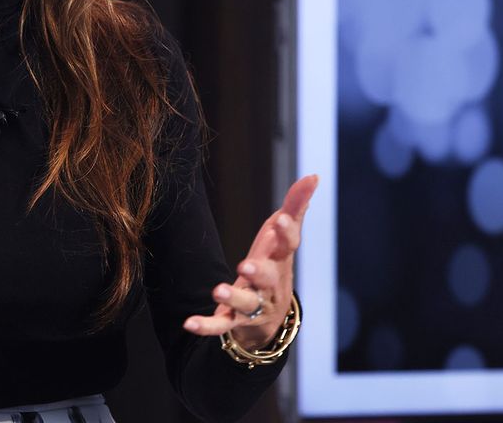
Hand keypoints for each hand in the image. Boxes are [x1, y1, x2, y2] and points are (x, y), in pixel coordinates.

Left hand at [183, 174, 318, 349]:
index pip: (288, 246)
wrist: (270, 318)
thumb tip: (313, 176)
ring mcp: (253, 307)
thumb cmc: (274, 265)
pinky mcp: (234, 322)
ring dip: (233, 297)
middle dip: (259, 272)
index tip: (280, 219)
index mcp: (280, 261)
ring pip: (246, 304)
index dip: (287, 233)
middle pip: (268, 279)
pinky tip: (189, 323)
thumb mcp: (282, 236)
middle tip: (246, 266)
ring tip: (219, 291)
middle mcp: (270, 286)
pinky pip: (221, 327)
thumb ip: (295, 206)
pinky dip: (206, 326)